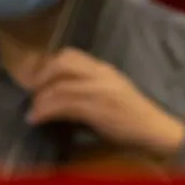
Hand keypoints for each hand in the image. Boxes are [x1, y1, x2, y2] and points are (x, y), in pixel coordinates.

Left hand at [24, 48, 184, 158]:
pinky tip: (36, 119)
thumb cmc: (131, 116)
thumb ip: (87, 88)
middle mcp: (101, 74)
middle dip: (41, 75)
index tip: (34, 78)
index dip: (47, 63)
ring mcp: (99, 90)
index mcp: (103, 69)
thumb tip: (57, 91)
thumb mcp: (109, 94)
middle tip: (30, 91)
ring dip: (40, 99)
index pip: (70, 54)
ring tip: (32, 111)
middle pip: (62, 62)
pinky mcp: (97, 108)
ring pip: (60, 85)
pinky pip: (64, 105)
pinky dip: (45, 111)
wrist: (153, 130)